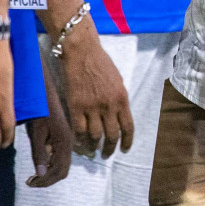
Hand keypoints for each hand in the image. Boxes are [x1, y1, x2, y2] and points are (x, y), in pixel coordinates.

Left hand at [24, 114, 71, 187]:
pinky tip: (39, 161)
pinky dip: (49, 164)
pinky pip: (58, 157)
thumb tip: (41, 174)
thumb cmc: (39, 111)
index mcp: (64, 143)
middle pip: (62, 171)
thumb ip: (39, 154)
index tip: (30, 183)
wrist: (45, 93)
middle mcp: (68, 144)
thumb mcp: (37, 133)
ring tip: (33, 174)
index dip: (46, 181)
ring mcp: (66, 141)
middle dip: (47, 179)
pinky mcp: (62, 138)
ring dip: (48, 173)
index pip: (60, 172)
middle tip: (30, 181)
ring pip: (61, 165)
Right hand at [56, 23, 132, 157]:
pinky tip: (79, 142)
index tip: (124, 150)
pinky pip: (79, 130)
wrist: (82, 51)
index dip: (127, 142)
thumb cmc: (100, 62)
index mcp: (122, 98)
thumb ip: (118, 99)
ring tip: (91, 150)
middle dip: (110, 148)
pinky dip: (79, 139)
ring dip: (93, 146)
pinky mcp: (76, 106)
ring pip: (95, 136)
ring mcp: (92, 107)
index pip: (128, 127)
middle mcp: (109, 105)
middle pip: (112, 135)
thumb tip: (117, 116)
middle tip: (106, 154)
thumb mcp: (117, 80)